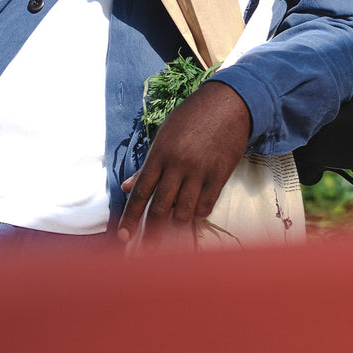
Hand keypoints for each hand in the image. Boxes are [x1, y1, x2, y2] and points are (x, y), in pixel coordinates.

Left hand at [118, 80, 251, 244]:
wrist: (229, 102)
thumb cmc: (192, 116)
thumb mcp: (165, 134)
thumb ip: (147, 164)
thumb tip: (128, 187)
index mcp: (160, 153)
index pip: (141, 191)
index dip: (130, 217)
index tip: (123, 237)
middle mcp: (178, 165)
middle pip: (160, 207)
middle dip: (150, 232)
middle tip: (146, 249)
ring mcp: (200, 171)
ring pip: (183, 211)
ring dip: (177, 220)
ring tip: (175, 222)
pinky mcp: (219, 175)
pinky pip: (205, 205)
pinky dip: (198, 212)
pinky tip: (195, 209)